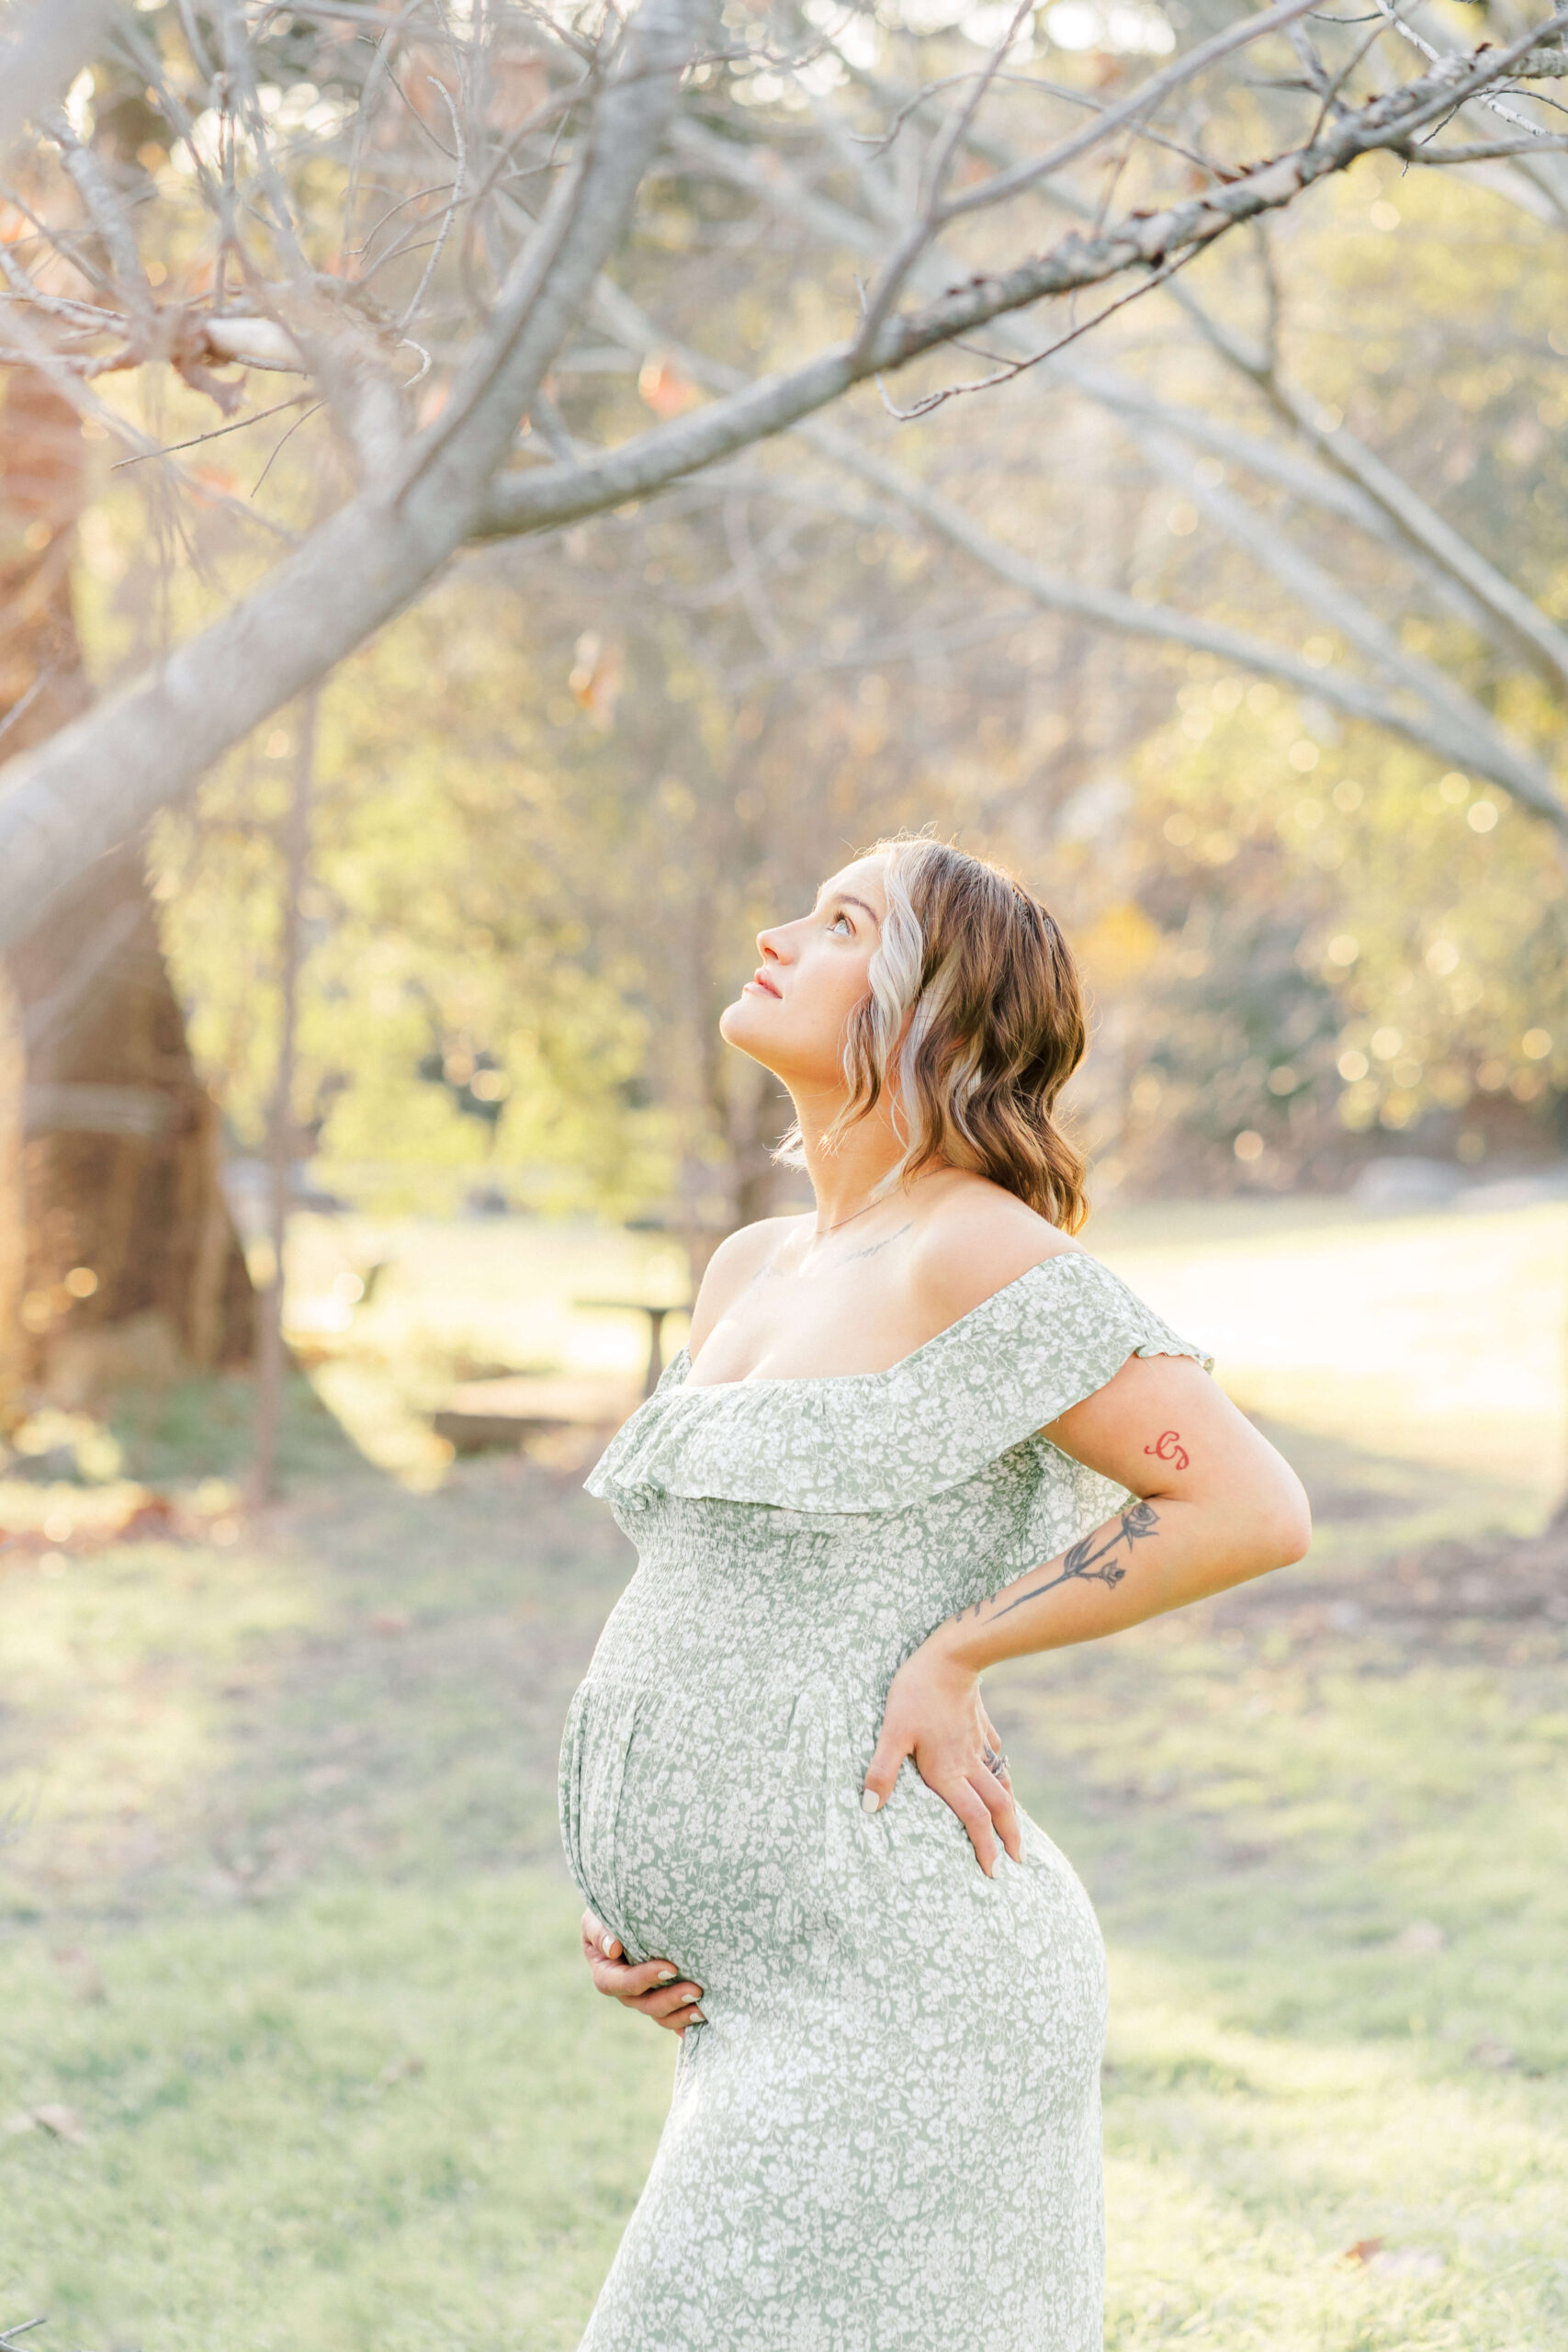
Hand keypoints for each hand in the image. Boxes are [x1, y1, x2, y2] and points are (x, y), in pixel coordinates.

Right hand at [578, 1907, 704, 2032]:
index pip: (622, 1983)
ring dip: (681, 2014)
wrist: (626, 1915)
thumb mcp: (595, 1918)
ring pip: (660, 2015)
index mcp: (606, 1974)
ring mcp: (643, 1997)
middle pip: (645, 2004)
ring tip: (703, 2009)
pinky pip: (672, 2016)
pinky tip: (703, 2019)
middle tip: (696, 1991)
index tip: (671, 1968)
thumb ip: (599, 1932)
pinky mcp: (660, 1997)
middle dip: (670, 2000)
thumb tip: (613, 1949)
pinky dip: (686, 2021)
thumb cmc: (607, 1915)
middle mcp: (625, 1991)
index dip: (645, 1979)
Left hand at [861, 1632, 1021, 1876]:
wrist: (951, 1656)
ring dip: (1009, 1808)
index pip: (973, 1820)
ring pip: (1001, 1783)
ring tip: (1014, 1826)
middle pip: (998, 1807)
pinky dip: (1002, 1771)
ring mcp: (978, 1743)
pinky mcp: (980, 1724)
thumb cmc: (915, 1694)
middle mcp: (969, 1763)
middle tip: (1019, 1861)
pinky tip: (1001, 1772)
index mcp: (949, 1772)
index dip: (984, 1848)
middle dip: (1009, 1836)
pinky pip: (996, 1754)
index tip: (993, 1872)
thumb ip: (881, 1771)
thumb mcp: (891, 1732)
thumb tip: (869, 1808)